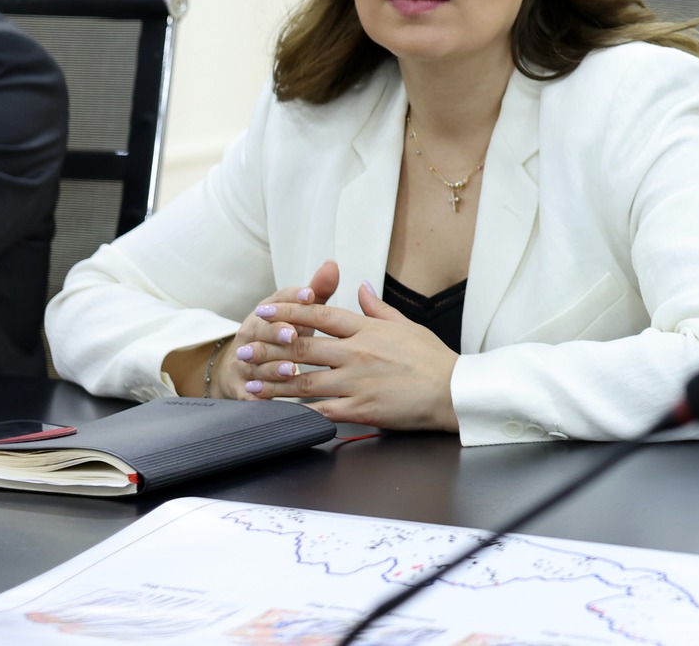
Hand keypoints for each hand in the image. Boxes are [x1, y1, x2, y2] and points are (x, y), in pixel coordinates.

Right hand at [203, 259, 339, 400]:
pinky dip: (258, 396)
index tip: (311, 294)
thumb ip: (317, 291)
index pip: (280, 299)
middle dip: (278, 331)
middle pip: (263, 330)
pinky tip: (269, 399)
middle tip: (294, 334)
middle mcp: (252, 333)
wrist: (240, 367)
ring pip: (256, 363)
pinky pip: (249, 393)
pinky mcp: (241, 387)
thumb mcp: (299, 313)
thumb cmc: (282, 334)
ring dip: (272, 366)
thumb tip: (332, 264)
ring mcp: (244, 361)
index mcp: (268, 312)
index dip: (295, 297)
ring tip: (290, 369)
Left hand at [247, 282, 459, 430]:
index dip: (289, 311)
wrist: (453, 392)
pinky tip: (277, 412)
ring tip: (250, 382)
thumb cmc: (434, 359)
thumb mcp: (408, 325)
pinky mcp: (359, 408)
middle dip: (269, 347)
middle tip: (245, 348)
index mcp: (369, 330)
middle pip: (303, 346)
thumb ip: (378, 308)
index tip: (266, 311)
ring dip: (273, 381)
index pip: (321, 315)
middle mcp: (358, 353)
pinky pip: (320, 410)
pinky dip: (295, 411)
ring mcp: (357, 381)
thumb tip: (360, 286)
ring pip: (304, 380)